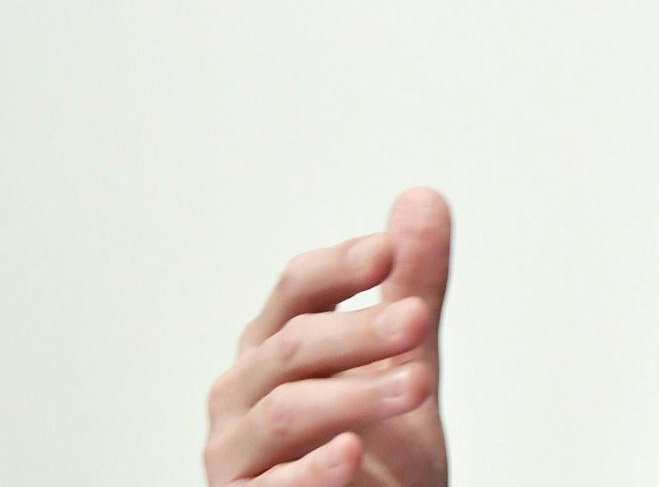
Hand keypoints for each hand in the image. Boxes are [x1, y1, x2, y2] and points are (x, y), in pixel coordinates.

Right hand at [204, 188, 451, 486]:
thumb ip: (411, 290)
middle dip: (359, 332)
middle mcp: (244, 391)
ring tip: (418, 385)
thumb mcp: (403, 367)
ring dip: (354, 396)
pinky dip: (312, 470)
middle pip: (293, 344)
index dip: (339, 268)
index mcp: (276, 346)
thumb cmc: (376, 457)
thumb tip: (422, 199)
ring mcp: (236, 451)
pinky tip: (351, 453)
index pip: (297, 290)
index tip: (387, 251)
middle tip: (417, 321)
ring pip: (285, 410)